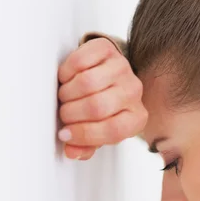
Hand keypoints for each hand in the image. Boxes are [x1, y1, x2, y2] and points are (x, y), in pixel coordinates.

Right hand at [57, 37, 146, 159]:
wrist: (106, 74)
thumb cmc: (102, 106)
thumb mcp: (97, 130)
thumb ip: (85, 145)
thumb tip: (72, 151)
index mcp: (136, 117)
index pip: (113, 131)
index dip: (84, 135)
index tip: (65, 134)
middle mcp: (134, 91)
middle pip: (97, 107)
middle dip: (71, 113)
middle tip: (63, 114)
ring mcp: (122, 67)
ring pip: (87, 83)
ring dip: (67, 93)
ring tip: (65, 97)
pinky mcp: (107, 49)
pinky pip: (80, 60)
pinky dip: (66, 72)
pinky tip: (67, 79)